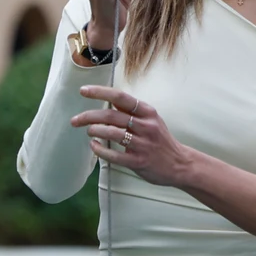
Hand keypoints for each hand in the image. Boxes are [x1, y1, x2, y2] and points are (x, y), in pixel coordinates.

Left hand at [74, 86, 189, 187]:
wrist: (180, 164)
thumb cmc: (160, 140)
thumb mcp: (151, 120)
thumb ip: (132, 111)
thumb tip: (109, 99)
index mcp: (148, 112)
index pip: (120, 96)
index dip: (100, 92)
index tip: (83, 91)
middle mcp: (146, 126)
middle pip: (111, 115)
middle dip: (89, 116)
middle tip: (75, 120)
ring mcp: (143, 144)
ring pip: (112, 133)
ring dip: (95, 131)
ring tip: (88, 131)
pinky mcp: (139, 161)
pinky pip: (114, 155)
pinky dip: (100, 150)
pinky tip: (93, 146)